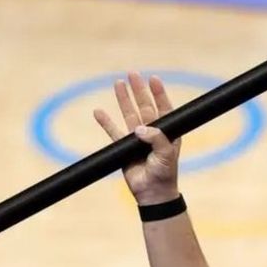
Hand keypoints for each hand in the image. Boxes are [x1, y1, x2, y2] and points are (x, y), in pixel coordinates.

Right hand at [94, 72, 182, 204]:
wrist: (152, 193)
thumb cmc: (165, 174)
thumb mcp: (166, 155)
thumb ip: (156, 139)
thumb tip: (139, 128)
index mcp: (167, 132)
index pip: (164, 108)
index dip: (159, 93)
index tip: (153, 78)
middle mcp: (153, 132)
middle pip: (144, 106)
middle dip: (139, 90)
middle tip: (133, 74)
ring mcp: (137, 138)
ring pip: (129, 114)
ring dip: (123, 99)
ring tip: (118, 83)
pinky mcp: (124, 147)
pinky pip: (113, 131)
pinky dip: (106, 122)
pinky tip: (99, 112)